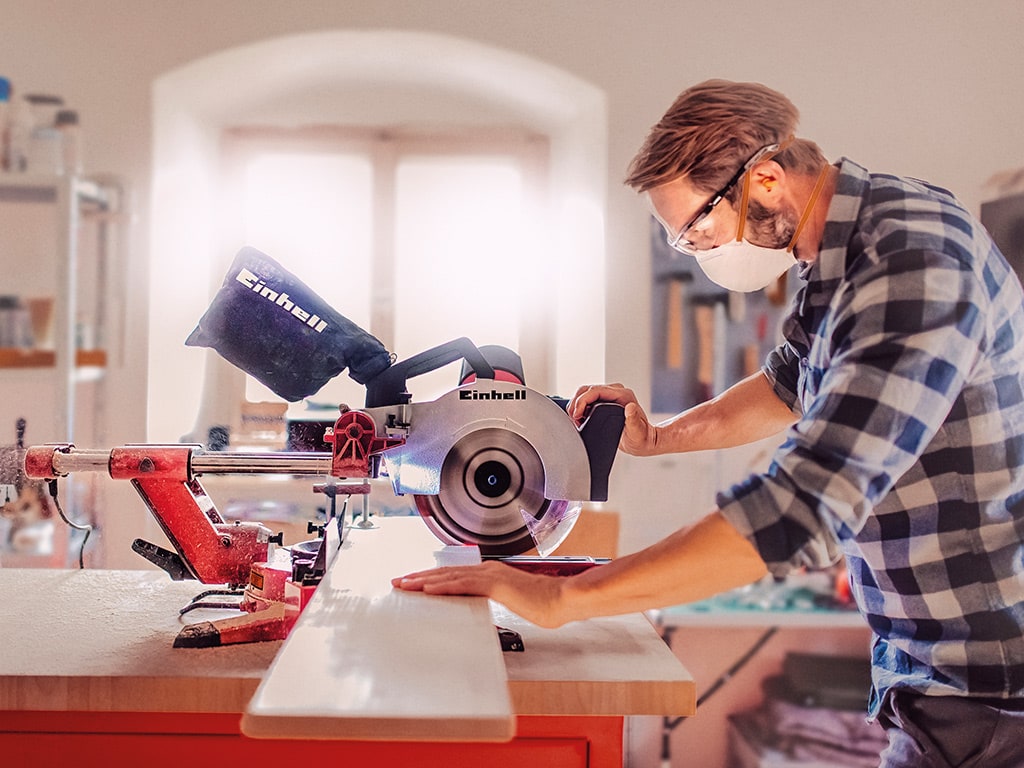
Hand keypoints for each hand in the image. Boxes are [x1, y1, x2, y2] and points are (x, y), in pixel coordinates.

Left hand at [391, 561, 568, 627]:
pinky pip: (463, 584)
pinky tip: (428, 589)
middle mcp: (488, 570)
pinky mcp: (494, 585)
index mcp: (492, 574)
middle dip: (420, 577)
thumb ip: (498, 602)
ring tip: (405, 585)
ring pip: (449, 575)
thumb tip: (485, 610)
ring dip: (424, 580)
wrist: (561, 599)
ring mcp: (491, 575)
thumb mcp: (515, 603)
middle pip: (446, 571)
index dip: (432, 578)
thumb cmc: (545, 604)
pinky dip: (443, 586)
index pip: (455, 574)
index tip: (414, 583)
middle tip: (399, 581)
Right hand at [568, 383, 658, 455]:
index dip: (582, 401)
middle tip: (574, 419)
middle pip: (587, 389)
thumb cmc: (641, 438)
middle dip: (576, 403)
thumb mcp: (637, 432)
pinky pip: (587, 398)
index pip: (595, 390)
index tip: (577, 415)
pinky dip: (580, 407)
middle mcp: (615, 392)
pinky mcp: (604, 401)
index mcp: (622, 395)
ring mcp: (609, 396)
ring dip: (576, 404)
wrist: (643, 441)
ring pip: (585, 393)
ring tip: (576, 420)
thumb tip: (630, 407)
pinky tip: (579, 418)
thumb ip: (633, 420)